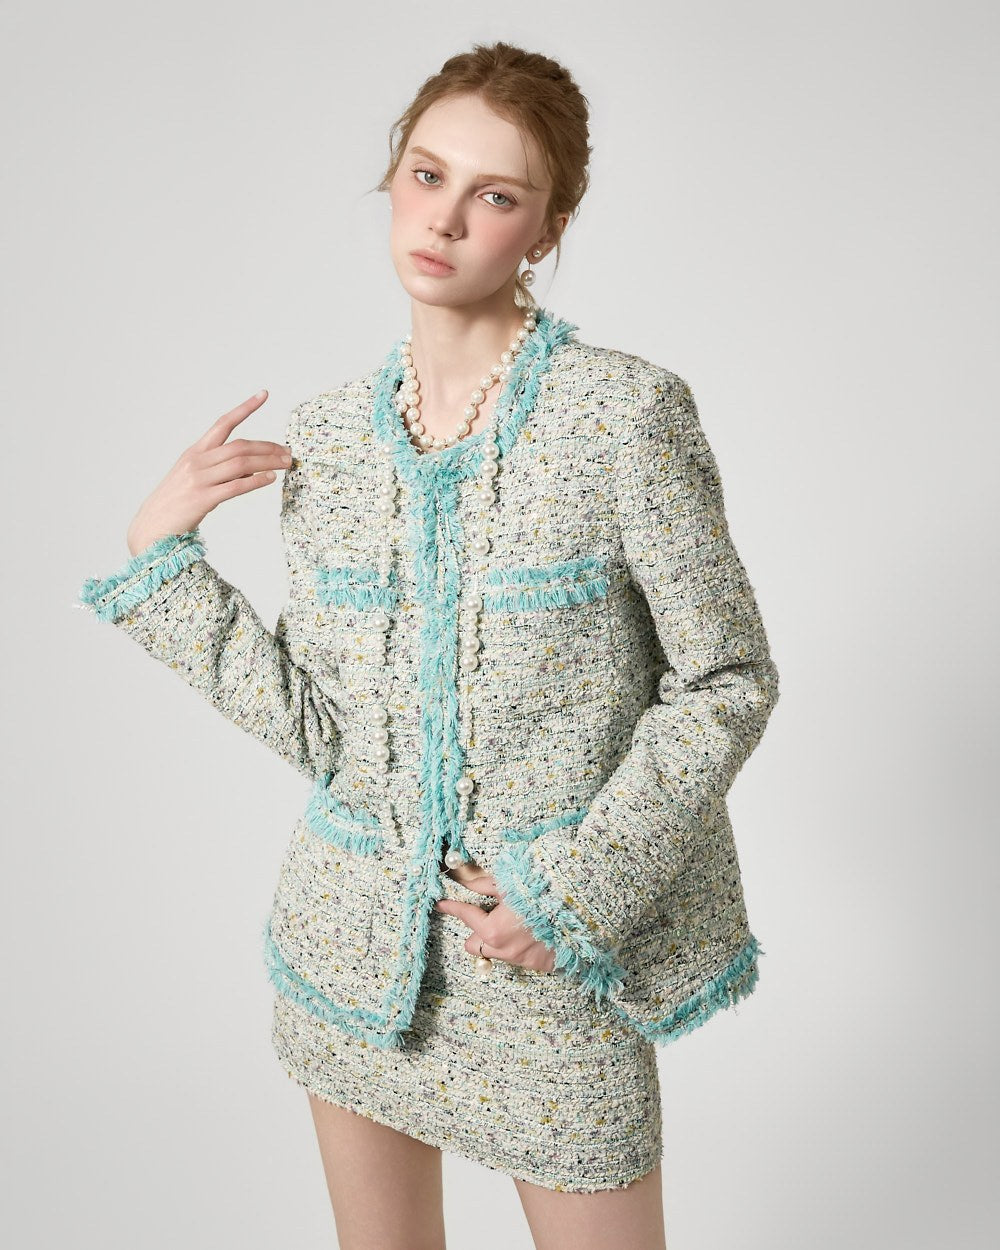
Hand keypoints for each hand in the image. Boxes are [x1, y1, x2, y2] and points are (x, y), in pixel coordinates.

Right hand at [126, 389, 292, 554]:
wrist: (153, 526)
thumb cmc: (176, 502)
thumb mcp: (194, 476)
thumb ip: (219, 468)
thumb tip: (251, 466)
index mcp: (195, 452)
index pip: (223, 423)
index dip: (245, 408)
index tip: (264, 395)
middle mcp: (197, 461)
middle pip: (239, 446)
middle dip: (267, 447)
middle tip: (288, 452)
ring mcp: (199, 479)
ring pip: (240, 463)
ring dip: (267, 462)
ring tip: (285, 464)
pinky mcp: (203, 499)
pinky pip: (235, 486)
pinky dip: (255, 481)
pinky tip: (270, 479)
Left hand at [434, 873, 557, 972]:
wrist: (582, 909)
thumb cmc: (543, 891)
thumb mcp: (510, 883)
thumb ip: (484, 885)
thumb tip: (465, 882)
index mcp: (493, 930)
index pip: (465, 917)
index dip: (452, 907)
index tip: (441, 904)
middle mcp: (504, 951)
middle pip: (473, 945)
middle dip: (475, 930)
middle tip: (487, 913)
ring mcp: (522, 961)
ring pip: (495, 952)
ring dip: (496, 939)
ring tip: (512, 920)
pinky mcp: (540, 965)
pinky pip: (517, 957)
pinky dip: (517, 945)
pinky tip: (529, 930)